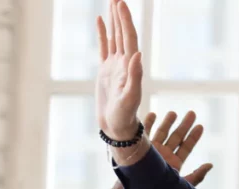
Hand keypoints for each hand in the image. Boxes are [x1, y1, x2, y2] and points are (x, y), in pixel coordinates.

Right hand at [96, 0, 142, 140]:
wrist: (117, 126)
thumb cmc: (124, 115)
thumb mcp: (130, 97)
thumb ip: (135, 76)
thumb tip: (137, 54)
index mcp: (130, 65)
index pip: (128, 37)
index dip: (125, 21)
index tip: (120, 4)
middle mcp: (124, 61)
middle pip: (123, 33)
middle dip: (120, 14)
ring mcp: (114, 65)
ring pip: (114, 37)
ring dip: (114, 20)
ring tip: (112, 2)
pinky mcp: (105, 70)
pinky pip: (104, 47)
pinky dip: (103, 33)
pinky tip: (101, 21)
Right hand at [143, 111, 211, 185]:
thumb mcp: (182, 185)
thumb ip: (197, 175)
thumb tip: (210, 165)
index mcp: (174, 164)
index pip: (186, 147)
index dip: (193, 137)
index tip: (200, 126)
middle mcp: (163, 156)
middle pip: (176, 137)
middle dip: (184, 125)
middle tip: (192, 113)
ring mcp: (152, 152)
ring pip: (161, 133)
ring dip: (167, 122)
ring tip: (174, 113)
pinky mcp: (140, 149)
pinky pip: (144, 134)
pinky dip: (148, 124)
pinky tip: (153, 114)